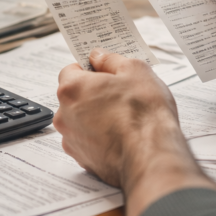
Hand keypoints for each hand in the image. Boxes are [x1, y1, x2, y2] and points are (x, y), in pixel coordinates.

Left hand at [55, 49, 215, 215]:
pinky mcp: (83, 159)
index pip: (71, 70)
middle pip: (75, 96)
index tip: (106, 71)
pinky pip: (88, 140)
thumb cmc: (143, 115)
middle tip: (120, 94)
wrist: (151, 155)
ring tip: (124, 117)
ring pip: (81, 120)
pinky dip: (100, 137)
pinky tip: (121, 135)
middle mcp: (64, 115)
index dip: (91, 69)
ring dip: (96, 116)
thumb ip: (111, 60)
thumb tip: (100, 57)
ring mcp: (72, 139)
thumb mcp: (135, 70)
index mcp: (71, 89)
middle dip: (94, 93)